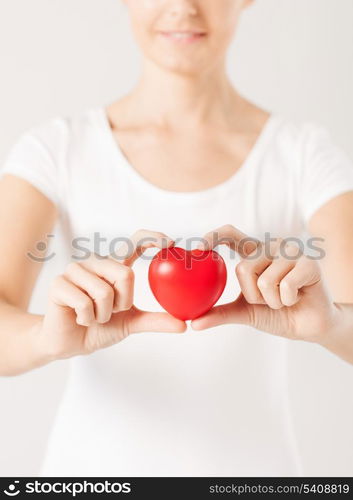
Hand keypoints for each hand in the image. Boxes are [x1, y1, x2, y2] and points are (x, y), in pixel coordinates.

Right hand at [39, 229, 186, 359]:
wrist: (71, 344)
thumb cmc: (101, 327)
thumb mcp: (132, 323)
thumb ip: (156, 321)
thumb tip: (184, 326)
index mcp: (115, 266)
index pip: (134, 242)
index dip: (152, 238)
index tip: (170, 243)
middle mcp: (96, 263)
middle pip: (125, 274)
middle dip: (122, 303)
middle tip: (111, 312)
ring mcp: (75, 270)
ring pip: (104, 292)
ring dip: (103, 315)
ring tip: (93, 316)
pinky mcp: (58, 283)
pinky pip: (84, 303)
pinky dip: (87, 319)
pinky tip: (79, 318)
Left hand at [191, 224, 339, 343]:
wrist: (308, 327)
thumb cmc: (275, 313)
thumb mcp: (244, 312)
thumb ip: (219, 313)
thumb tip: (193, 323)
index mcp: (253, 252)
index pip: (230, 234)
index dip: (213, 236)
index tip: (198, 248)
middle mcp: (270, 247)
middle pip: (243, 269)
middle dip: (253, 296)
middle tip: (268, 300)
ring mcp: (291, 252)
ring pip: (265, 281)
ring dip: (272, 301)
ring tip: (284, 299)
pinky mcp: (309, 263)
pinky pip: (285, 286)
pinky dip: (287, 301)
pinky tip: (297, 297)